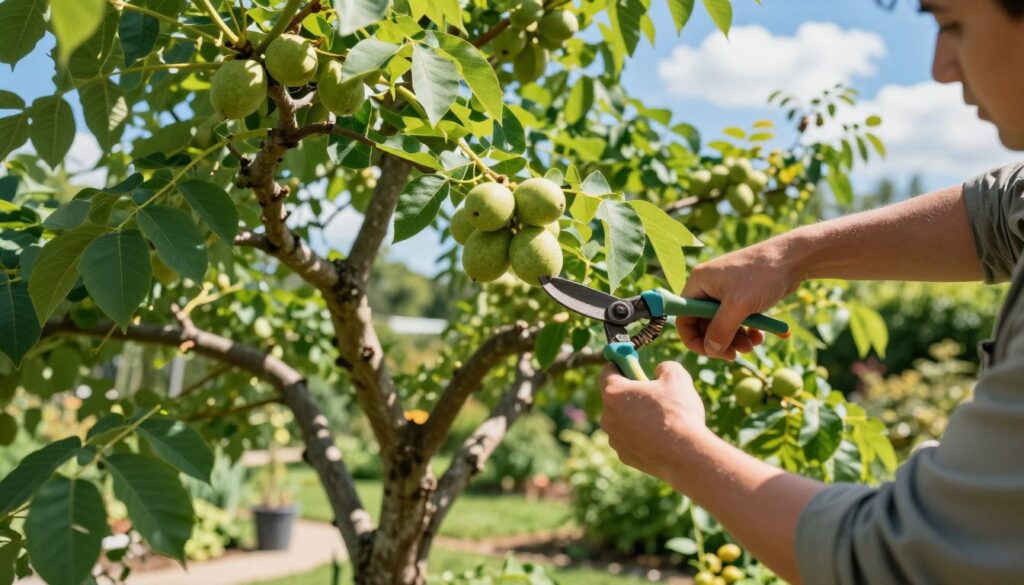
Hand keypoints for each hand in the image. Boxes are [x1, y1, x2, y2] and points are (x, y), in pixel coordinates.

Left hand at [599, 361, 708, 480]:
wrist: (685, 454)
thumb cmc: (678, 413)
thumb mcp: (676, 377)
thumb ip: (664, 367)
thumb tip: (659, 371)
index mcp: (614, 393)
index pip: (607, 372)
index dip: (621, 366)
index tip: (633, 366)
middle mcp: (607, 416)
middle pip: (615, 398)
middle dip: (632, 394)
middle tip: (653, 395)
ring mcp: (614, 438)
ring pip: (623, 421)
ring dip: (636, 417)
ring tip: (661, 420)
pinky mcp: (624, 456)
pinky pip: (630, 440)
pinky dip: (641, 437)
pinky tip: (661, 438)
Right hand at [677, 239, 800, 359]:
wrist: (793, 259)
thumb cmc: (762, 275)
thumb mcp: (738, 306)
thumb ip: (721, 330)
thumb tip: (711, 351)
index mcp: (699, 284)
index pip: (683, 317)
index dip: (694, 339)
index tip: (712, 352)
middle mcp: (708, 288)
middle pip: (703, 325)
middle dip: (720, 342)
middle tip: (736, 354)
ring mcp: (726, 293)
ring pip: (722, 326)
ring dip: (736, 340)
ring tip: (753, 344)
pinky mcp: (742, 297)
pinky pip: (738, 321)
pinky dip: (747, 331)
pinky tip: (761, 335)